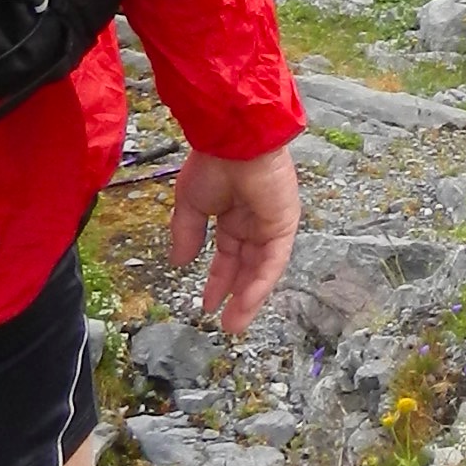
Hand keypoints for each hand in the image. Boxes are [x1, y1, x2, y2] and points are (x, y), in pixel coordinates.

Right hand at [170, 143, 302, 336]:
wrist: (232, 141)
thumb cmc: (211, 164)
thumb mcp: (191, 205)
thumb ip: (188, 235)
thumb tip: (180, 263)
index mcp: (233, 215)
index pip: (229, 255)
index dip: (218, 280)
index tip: (207, 304)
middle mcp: (254, 222)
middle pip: (248, 266)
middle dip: (236, 295)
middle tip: (226, 324)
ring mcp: (271, 224)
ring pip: (262, 268)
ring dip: (249, 297)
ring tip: (235, 323)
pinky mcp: (284, 224)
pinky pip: (273, 260)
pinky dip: (260, 282)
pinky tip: (247, 301)